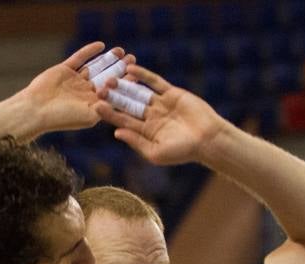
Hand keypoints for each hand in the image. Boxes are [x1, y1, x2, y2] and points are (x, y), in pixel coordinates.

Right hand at [19, 43, 131, 134]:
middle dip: (119, 69)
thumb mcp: (89, 115)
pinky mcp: (65, 70)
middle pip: (107, 78)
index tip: (136, 75)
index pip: (113, 93)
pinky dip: (89, 51)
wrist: (36, 109)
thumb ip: (105, 107)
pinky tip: (100, 45)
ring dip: (108, 59)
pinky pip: (80, 58)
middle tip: (132, 59)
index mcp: (93, 105)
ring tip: (121, 51)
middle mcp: (85, 93)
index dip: (125, 84)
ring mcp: (75, 80)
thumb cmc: (62, 117)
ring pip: (95, 67)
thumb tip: (123, 100)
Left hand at [96, 64, 228, 166]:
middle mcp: (151, 118)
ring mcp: (161, 104)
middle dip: (114, 97)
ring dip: (125, 85)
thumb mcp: (156, 152)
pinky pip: (155, 82)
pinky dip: (144, 76)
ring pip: (139, 92)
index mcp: (145, 133)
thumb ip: (136, 141)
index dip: (110, 114)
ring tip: (110, 78)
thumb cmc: (183, 152)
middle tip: (99, 88)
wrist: (208, 139)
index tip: (97, 107)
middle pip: (128, 105)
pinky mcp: (172, 94)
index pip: (124, 121)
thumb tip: (116, 132)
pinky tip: (131, 70)